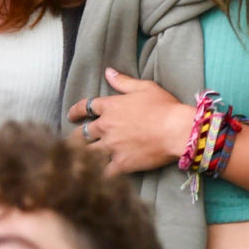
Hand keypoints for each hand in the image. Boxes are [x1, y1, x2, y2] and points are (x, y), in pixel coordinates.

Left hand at [67, 68, 193, 175]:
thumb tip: (108, 72)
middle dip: (76, 137)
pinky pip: (102, 172)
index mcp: (110, 107)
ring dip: (82, 155)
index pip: (85, 107)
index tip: (71, 115)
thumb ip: (123, 81)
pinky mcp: (121, 164)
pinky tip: (94, 177)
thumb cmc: (163, 106)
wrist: (176, 130)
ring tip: (78, 159)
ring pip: (87, 153)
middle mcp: (106, 126)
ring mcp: (112, 146)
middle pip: (82, 133)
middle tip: (74, 140)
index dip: (76, 111)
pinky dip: (98, 174)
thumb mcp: (144, 87)